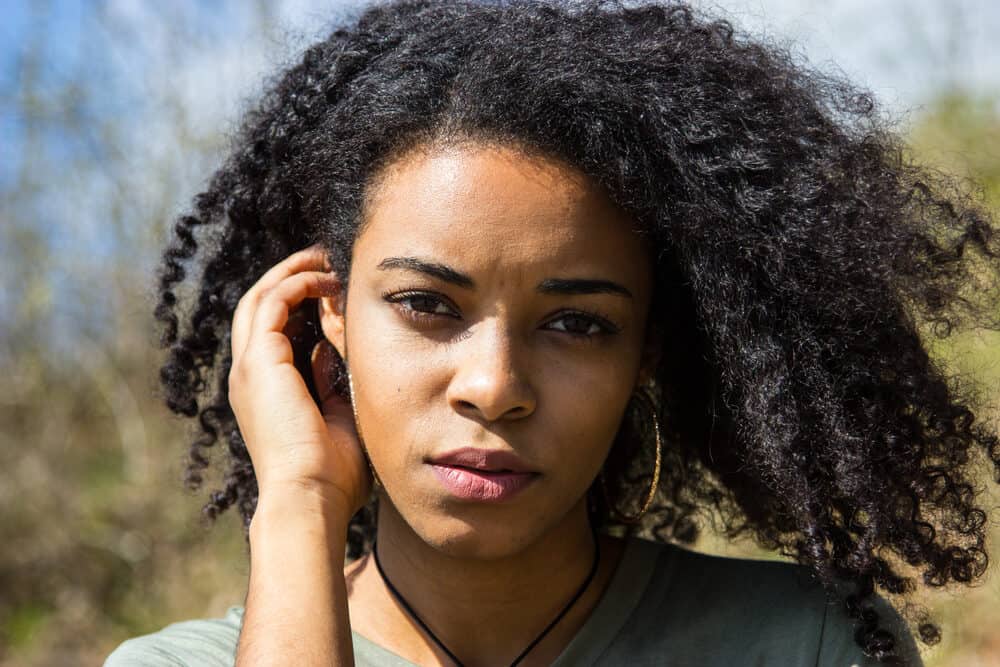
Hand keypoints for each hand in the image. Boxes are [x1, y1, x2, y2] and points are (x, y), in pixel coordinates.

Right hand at [228, 244, 371, 519]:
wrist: (310, 498)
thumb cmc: (332, 474)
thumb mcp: (337, 417)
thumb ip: (330, 384)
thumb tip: (328, 353)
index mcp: (265, 392)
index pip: (272, 331)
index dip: (298, 303)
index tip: (332, 287)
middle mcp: (249, 376)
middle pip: (258, 307)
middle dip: (290, 277)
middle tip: (324, 258)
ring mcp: (250, 368)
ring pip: (260, 298)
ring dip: (293, 273)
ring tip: (325, 258)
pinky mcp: (260, 363)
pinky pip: (272, 304)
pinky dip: (297, 284)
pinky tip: (326, 280)